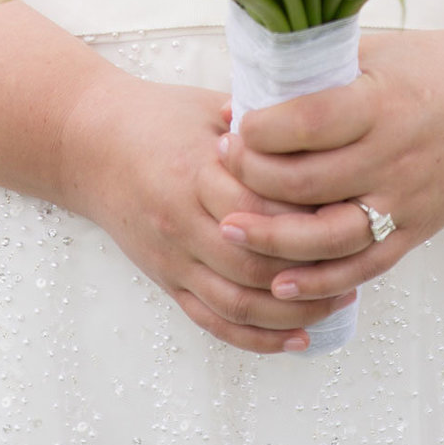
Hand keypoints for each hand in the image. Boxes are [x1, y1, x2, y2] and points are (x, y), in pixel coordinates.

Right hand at [59, 65, 358, 353]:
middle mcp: (181, 223)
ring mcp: (172, 258)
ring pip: (238, 303)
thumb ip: (258, 124)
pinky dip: (256, 338)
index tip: (348, 211)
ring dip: (293, 311)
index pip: (260, 208)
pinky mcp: (166, 280)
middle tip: (357, 261)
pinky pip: (212, 321)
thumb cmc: (153, 117)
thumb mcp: (206, 106)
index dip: (307, 217)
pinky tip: (295, 337)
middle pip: (254, 264)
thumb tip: (318, 125)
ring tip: (339, 300)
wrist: (86, 144)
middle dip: (310, 272)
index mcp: (194, 174)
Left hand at [212, 26, 443, 307]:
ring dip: (273, 240)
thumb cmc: (436, 65)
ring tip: (228, 230)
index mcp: (383, 102)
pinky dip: (320, 281)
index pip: (307, 124)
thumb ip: (313, 73)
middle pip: (309, 184)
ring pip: (330, 237)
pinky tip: (280, 283)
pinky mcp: (419, 229)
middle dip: (253, 180)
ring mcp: (409, 199)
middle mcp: (396, 156)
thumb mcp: (375, 51)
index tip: (232, 125)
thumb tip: (237, 97)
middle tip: (220, 167)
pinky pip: (364, 266)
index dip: (259, 130)